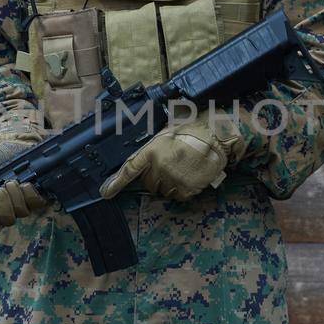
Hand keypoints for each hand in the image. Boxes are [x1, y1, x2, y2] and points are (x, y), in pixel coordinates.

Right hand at [0, 114, 49, 234]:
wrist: (7, 143)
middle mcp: (7, 210)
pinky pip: (36, 203)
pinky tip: (25, 184)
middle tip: (0, 189)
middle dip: (3, 205)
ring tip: (10, 181)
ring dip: (15, 196)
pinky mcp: (35, 194)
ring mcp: (22, 203)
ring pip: (22, 212)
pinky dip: (30, 194)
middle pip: (7, 221)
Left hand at [99, 108, 248, 203]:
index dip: (115, 183)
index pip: (129, 169)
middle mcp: (160, 167)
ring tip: (183, 169)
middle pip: (149, 184)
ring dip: (170, 184)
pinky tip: (191, 175)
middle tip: (170, 166)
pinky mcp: (187, 189)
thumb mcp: (167, 131)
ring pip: (164, 191)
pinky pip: (179, 196)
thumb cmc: (193, 128)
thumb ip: (153, 147)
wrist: (217, 135)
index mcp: (152, 151)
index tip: (105, 192)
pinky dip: (184, 189)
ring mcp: (173, 179)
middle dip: (156, 177)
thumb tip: (144, 158)